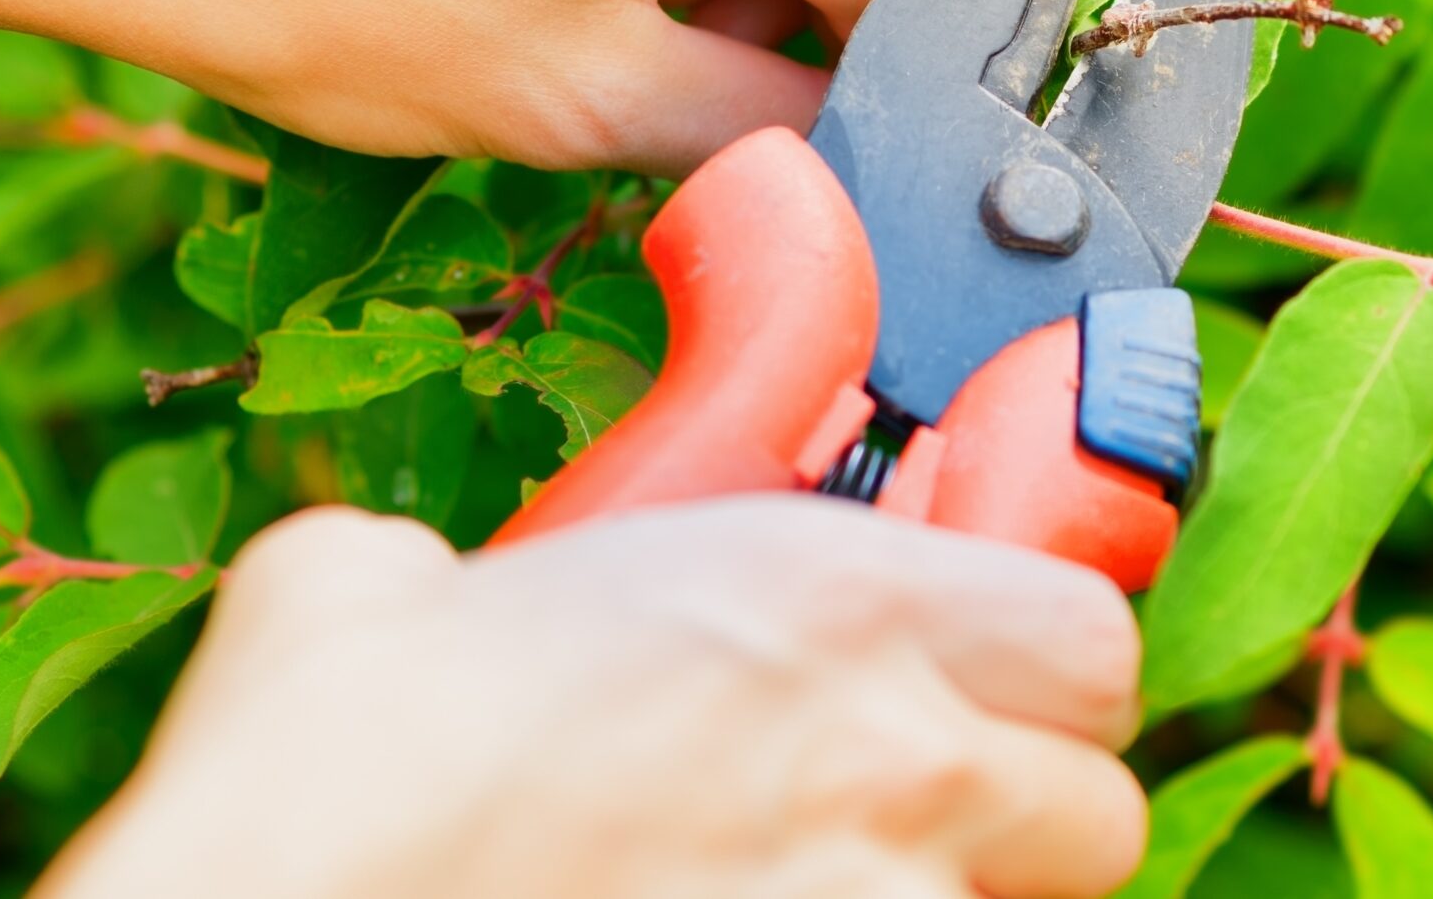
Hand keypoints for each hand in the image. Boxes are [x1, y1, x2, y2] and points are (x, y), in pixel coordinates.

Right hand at [36, 499, 1146, 898]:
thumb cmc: (339, 769)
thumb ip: (499, 566)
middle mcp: (895, 763)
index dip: (1033, 663)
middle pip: (1093, 809)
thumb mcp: (400, 581)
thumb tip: (437, 588)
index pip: (1083, 633)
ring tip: (763, 885)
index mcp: (829, 602)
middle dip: (1006, 810)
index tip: (977, 679)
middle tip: (880, 807)